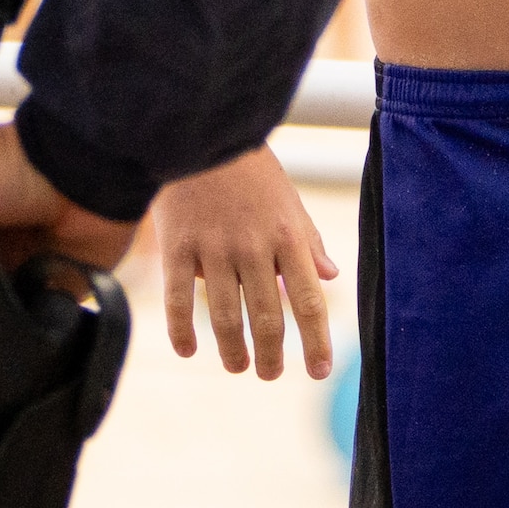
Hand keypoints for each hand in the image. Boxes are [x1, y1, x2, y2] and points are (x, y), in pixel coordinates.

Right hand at [139, 144, 334, 379]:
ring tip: (237, 367)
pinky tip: (188, 350)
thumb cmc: (250, 170)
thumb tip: (331, 278)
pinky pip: (179, 299)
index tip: (317, 371)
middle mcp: (254, 247)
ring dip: (232, 350)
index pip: (308, 301)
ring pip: (225, 316)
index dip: (315, 341)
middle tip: (269, 374)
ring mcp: (214, 248)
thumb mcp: (288, 201)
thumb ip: (308, 242)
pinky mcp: (177, 245)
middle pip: (267, 318)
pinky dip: (183, 331)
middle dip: (271, 355)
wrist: (199, 133)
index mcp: (287, 237)